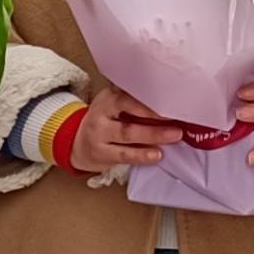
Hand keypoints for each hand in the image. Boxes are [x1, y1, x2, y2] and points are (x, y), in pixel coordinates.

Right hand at [68, 84, 186, 174]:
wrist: (77, 141)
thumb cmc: (104, 120)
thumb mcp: (113, 104)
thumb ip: (133, 100)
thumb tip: (166, 98)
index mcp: (107, 98)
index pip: (127, 97)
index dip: (148, 103)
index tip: (169, 105)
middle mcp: (101, 115)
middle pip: (128, 117)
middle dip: (154, 123)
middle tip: (177, 126)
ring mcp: (99, 136)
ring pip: (127, 136)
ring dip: (152, 137)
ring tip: (172, 138)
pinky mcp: (102, 154)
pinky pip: (124, 156)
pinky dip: (142, 156)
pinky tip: (156, 155)